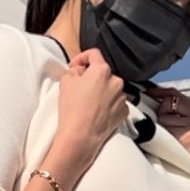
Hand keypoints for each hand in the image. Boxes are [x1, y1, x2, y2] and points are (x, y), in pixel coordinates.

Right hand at [55, 48, 129, 165]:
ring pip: (111, 88)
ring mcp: (122, 97)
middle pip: (103, 73)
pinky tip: (97, 112)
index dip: (82, 58)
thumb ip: (74, 70)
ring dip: (102, 91)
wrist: (81, 136)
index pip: (94, 54)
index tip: (75, 67)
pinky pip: (116, 103)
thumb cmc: (72, 109)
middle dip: (92, 78)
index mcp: (102, 70)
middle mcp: (116, 81)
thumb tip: (81, 71)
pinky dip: (108, 105)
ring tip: (89, 103)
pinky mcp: (124, 112)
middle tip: (80, 88)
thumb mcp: (66, 81)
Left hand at [148, 83, 189, 183]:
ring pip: (163, 116)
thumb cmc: (186, 158)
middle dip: (156, 111)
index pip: (173, 93)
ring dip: (157, 128)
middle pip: (167, 101)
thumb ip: (171, 116)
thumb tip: (146, 104)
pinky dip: (159, 139)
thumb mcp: (182, 131)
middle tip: (154, 128)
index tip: (144, 94)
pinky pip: (163, 130)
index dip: (156, 93)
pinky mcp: (189, 135)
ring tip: (165, 143)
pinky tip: (167, 149)